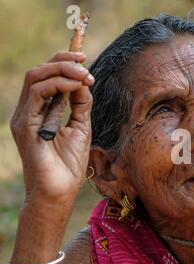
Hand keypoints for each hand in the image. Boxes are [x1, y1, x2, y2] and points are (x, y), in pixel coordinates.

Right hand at [10, 51, 94, 209]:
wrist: (60, 192)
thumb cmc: (69, 164)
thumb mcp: (81, 127)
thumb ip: (80, 104)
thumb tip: (85, 81)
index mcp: (41, 111)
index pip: (47, 77)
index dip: (63, 62)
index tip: (84, 59)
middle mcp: (29, 110)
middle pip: (39, 72)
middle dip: (63, 61)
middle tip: (86, 64)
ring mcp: (24, 117)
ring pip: (36, 77)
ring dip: (62, 70)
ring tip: (84, 75)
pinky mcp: (24, 125)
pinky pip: (36, 94)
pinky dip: (58, 84)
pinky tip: (76, 85)